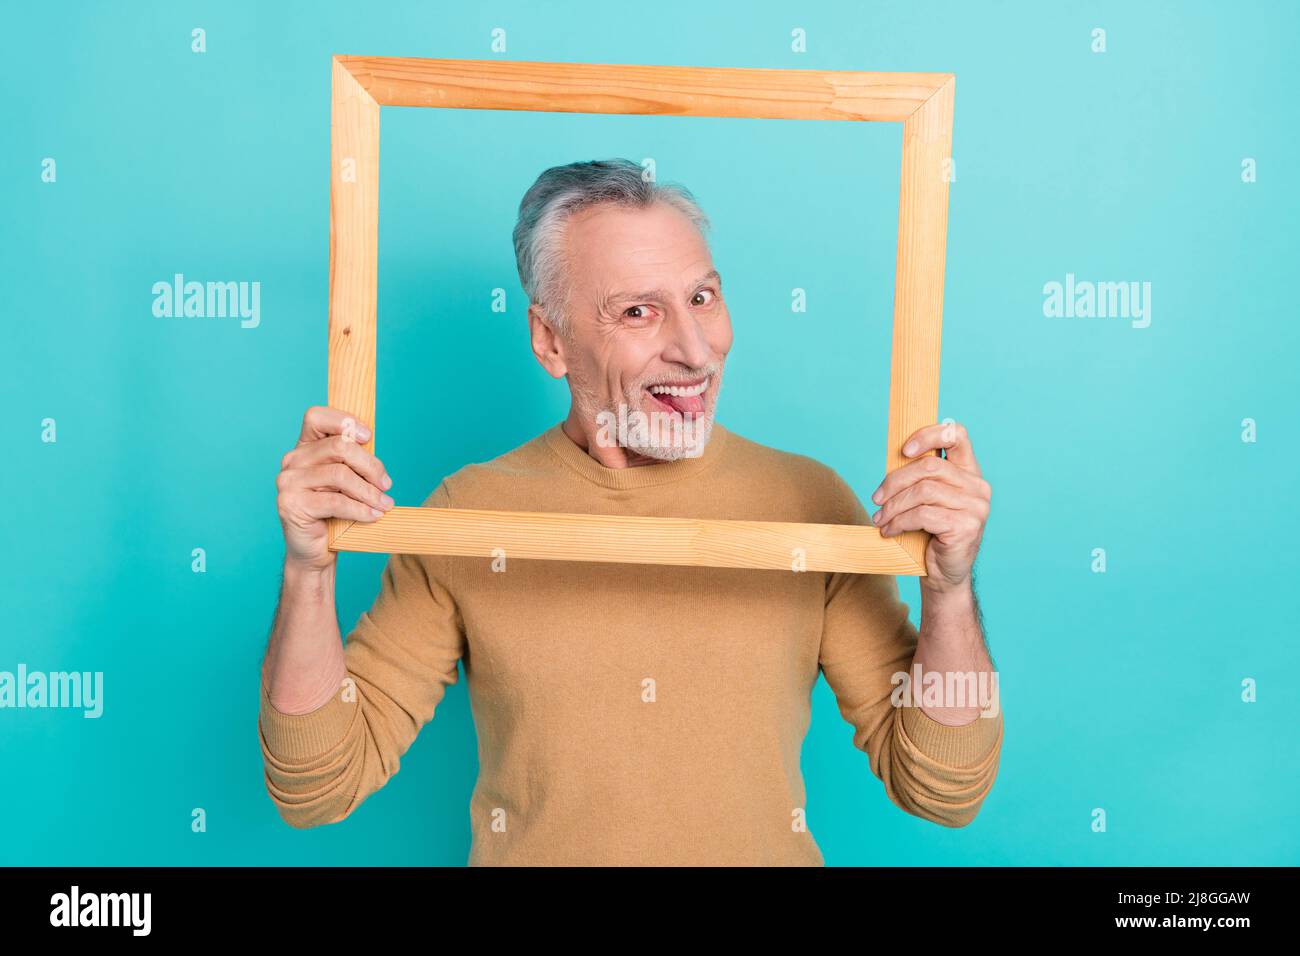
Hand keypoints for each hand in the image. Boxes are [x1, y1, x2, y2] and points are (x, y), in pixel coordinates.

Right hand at [275, 406, 394, 571]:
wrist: (314, 551)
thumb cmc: (334, 514)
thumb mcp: (346, 482)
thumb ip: (353, 460)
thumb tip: (372, 443)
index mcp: (304, 448)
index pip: (315, 417)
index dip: (344, 421)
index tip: (368, 437)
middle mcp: (292, 461)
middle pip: (339, 447)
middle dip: (370, 465)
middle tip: (386, 484)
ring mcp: (288, 482)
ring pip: (340, 475)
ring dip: (369, 491)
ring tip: (384, 504)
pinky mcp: (291, 504)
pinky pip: (335, 502)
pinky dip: (361, 509)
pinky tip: (374, 516)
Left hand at [869, 421, 989, 592]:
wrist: (944, 574)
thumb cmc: (931, 534)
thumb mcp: (926, 500)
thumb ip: (920, 477)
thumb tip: (895, 455)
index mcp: (969, 472)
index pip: (956, 434)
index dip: (928, 435)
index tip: (904, 450)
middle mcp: (978, 486)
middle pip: (929, 467)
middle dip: (895, 481)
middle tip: (877, 498)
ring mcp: (976, 507)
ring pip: (923, 492)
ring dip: (894, 506)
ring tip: (880, 518)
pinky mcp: (966, 526)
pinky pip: (923, 515)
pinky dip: (899, 522)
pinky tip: (889, 531)